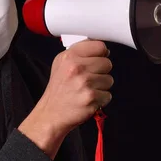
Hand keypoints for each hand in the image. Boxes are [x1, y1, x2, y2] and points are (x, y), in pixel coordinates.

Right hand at [18, 40, 113, 158]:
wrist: (51, 114)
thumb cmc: (58, 91)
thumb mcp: (60, 64)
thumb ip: (79, 53)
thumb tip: (102, 49)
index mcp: (69, 56)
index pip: (99, 46)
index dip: (101, 54)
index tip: (96, 60)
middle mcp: (76, 68)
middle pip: (107, 63)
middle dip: (101, 72)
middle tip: (88, 80)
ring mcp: (84, 82)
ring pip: (109, 80)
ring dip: (101, 87)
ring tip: (87, 91)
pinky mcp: (91, 97)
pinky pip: (108, 95)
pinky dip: (100, 99)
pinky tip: (88, 100)